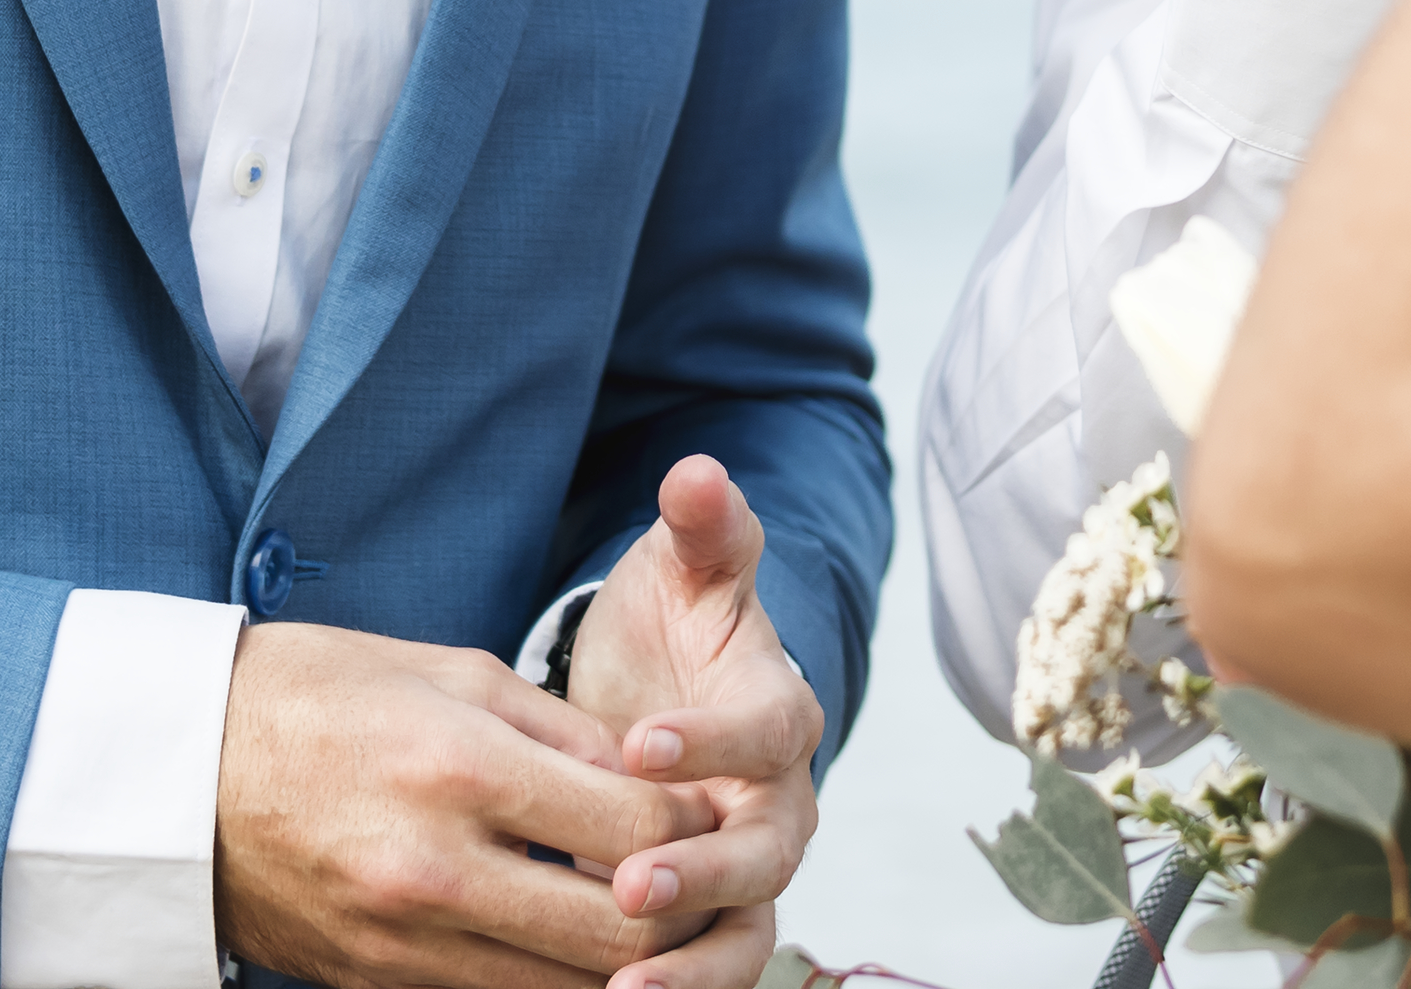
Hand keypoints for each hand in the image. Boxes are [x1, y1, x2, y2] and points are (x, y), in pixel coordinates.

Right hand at [216, 622, 718, 988]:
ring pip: (568, 986)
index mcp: (461, 767)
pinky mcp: (380, 982)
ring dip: (628, 963)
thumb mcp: (446, 672)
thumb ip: (558, 730)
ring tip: (654, 920)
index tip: (710, 808)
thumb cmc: (308, 698)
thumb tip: (652, 778)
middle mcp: (437, 867)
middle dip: (684, 912)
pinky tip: (574, 947)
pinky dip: (553, 981)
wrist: (174, 773)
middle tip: (707, 881)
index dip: (693, 826)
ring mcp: (406, 940)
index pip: (633, 829)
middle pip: (619, 931)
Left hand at [564, 459, 825, 988]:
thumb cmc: (673, 628)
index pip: (765, 731)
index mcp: (779, 711)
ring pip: (746, 930)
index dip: (709, 741)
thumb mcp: (682, 570)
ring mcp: (749, 866)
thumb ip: (701, 528)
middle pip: (767, 851)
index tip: (637, 744)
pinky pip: (708, 964)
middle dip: (703, 872)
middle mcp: (780, 799)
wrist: (662, 692)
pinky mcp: (712, 917)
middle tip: (630, 888)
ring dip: (694, 964)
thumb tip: (698, 473)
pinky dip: (674, 987)